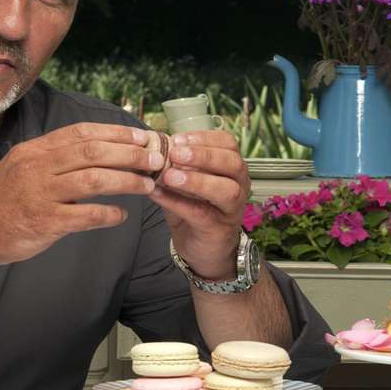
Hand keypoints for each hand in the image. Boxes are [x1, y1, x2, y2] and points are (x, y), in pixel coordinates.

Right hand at [0, 122, 159, 269]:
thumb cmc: (2, 201)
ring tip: (148, 185)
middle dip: (130, 154)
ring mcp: (40, 194)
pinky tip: (121, 215)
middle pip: (93, 152)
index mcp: (35, 151)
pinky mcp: (43, 222)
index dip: (116, 134)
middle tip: (157, 159)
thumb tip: (97, 149)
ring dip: (126, 181)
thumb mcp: (21, 167)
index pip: (82, 133)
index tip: (143, 137)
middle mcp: (37, 168)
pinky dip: (107, 214)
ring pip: (93, 180)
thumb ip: (55, 158)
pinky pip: (84, 215)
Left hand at [150, 129, 250, 278]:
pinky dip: (178, 202)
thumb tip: (150, 149)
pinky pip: (202, 213)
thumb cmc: (197, 210)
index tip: (178, 139)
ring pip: (226, 190)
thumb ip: (174, 167)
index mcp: (232, 168)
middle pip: (232, 163)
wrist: (204, 250)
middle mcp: (239, 185)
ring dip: (197, 180)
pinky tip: (157, 195)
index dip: (204, 138)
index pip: (228, 144)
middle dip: (203, 155)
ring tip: (170, 176)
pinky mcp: (220, 229)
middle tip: (175, 154)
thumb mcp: (186, 184)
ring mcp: (233, 208)